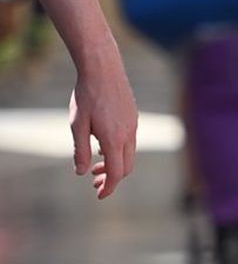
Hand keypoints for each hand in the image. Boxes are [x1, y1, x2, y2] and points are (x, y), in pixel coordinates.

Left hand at [70, 50, 137, 199]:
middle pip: (125, 167)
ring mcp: (133, 125)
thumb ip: (81, 150)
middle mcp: (128, 134)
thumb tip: (81, 172)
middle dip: (111, 179)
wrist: (103, 68)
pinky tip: (102, 144)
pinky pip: (130, 141)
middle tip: (93, 182)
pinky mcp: (133, 117)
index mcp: (114, 139)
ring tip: (96, 164)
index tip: (99, 195)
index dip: (108, 188)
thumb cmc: (86, 95)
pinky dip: (118, 151)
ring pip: (129, 154)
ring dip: (115, 164)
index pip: (116, 173)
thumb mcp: (77, 125)